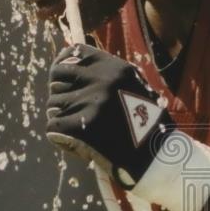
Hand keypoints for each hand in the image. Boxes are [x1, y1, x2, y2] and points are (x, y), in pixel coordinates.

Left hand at [46, 43, 173, 186]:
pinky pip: (53, 126)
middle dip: (59, 91)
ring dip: (62, 117)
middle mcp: (101, 80)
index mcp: (115, 68)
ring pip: (53, 104)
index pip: (74, 53)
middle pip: (56, 77)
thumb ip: (107, 77)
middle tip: (69, 107)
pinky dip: (60, 137)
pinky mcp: (81, 126)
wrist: (156, 157)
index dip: (63, 65)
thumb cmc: (146, 126)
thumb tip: (71, 64)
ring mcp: (90, 102)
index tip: (61, 75)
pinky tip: (78, 143)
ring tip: (82, 130)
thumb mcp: (134, 88)